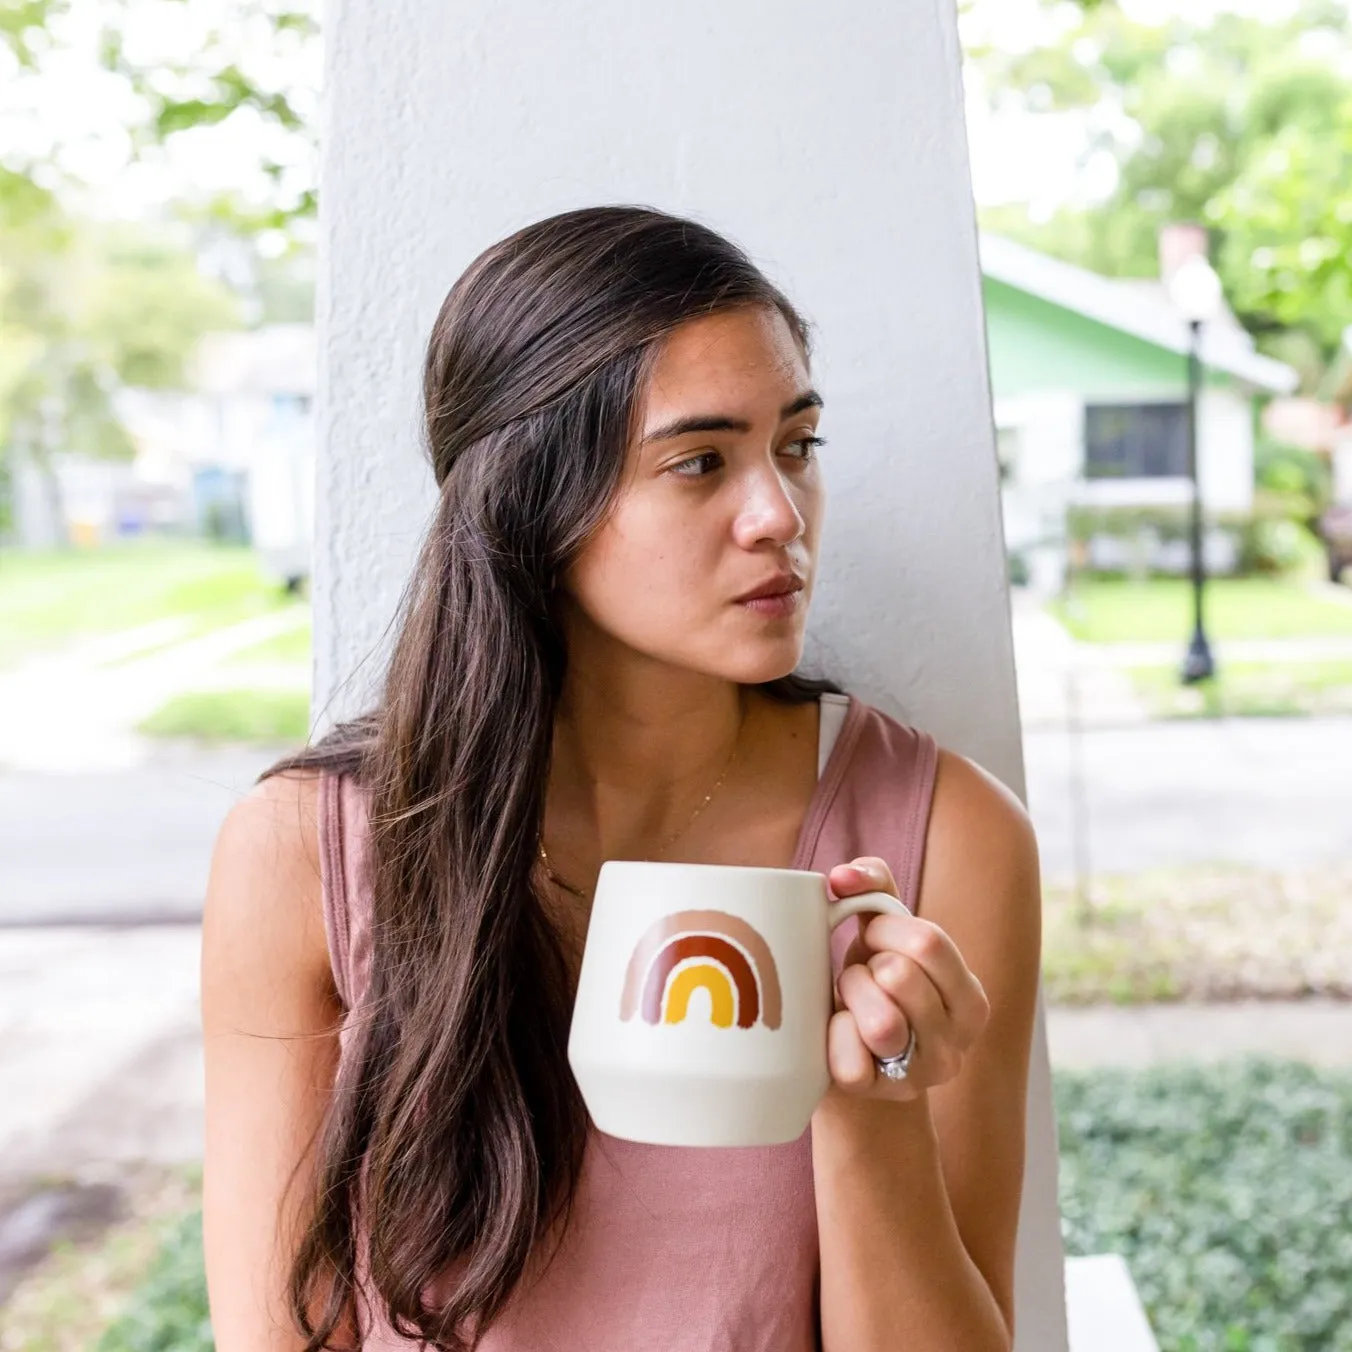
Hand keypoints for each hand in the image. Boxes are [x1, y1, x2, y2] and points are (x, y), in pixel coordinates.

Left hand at [826, 857, 989, 1101]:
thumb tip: (842, 876)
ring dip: (850, 997)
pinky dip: (833, 1039)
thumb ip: (873, 885)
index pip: (928, 941)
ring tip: (849, 1000)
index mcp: (970, 999)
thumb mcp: (881, 932)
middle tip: (859, 975)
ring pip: (881, 1023)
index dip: (883, 929)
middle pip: (902, 976)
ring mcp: (921, 1076)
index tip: (870, 937)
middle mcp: (957, 1043)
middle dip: (866, 965)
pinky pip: (849, 1062)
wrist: (841, 1050)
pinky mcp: (880, 1098)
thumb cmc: (868, 981)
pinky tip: (838, 1037)